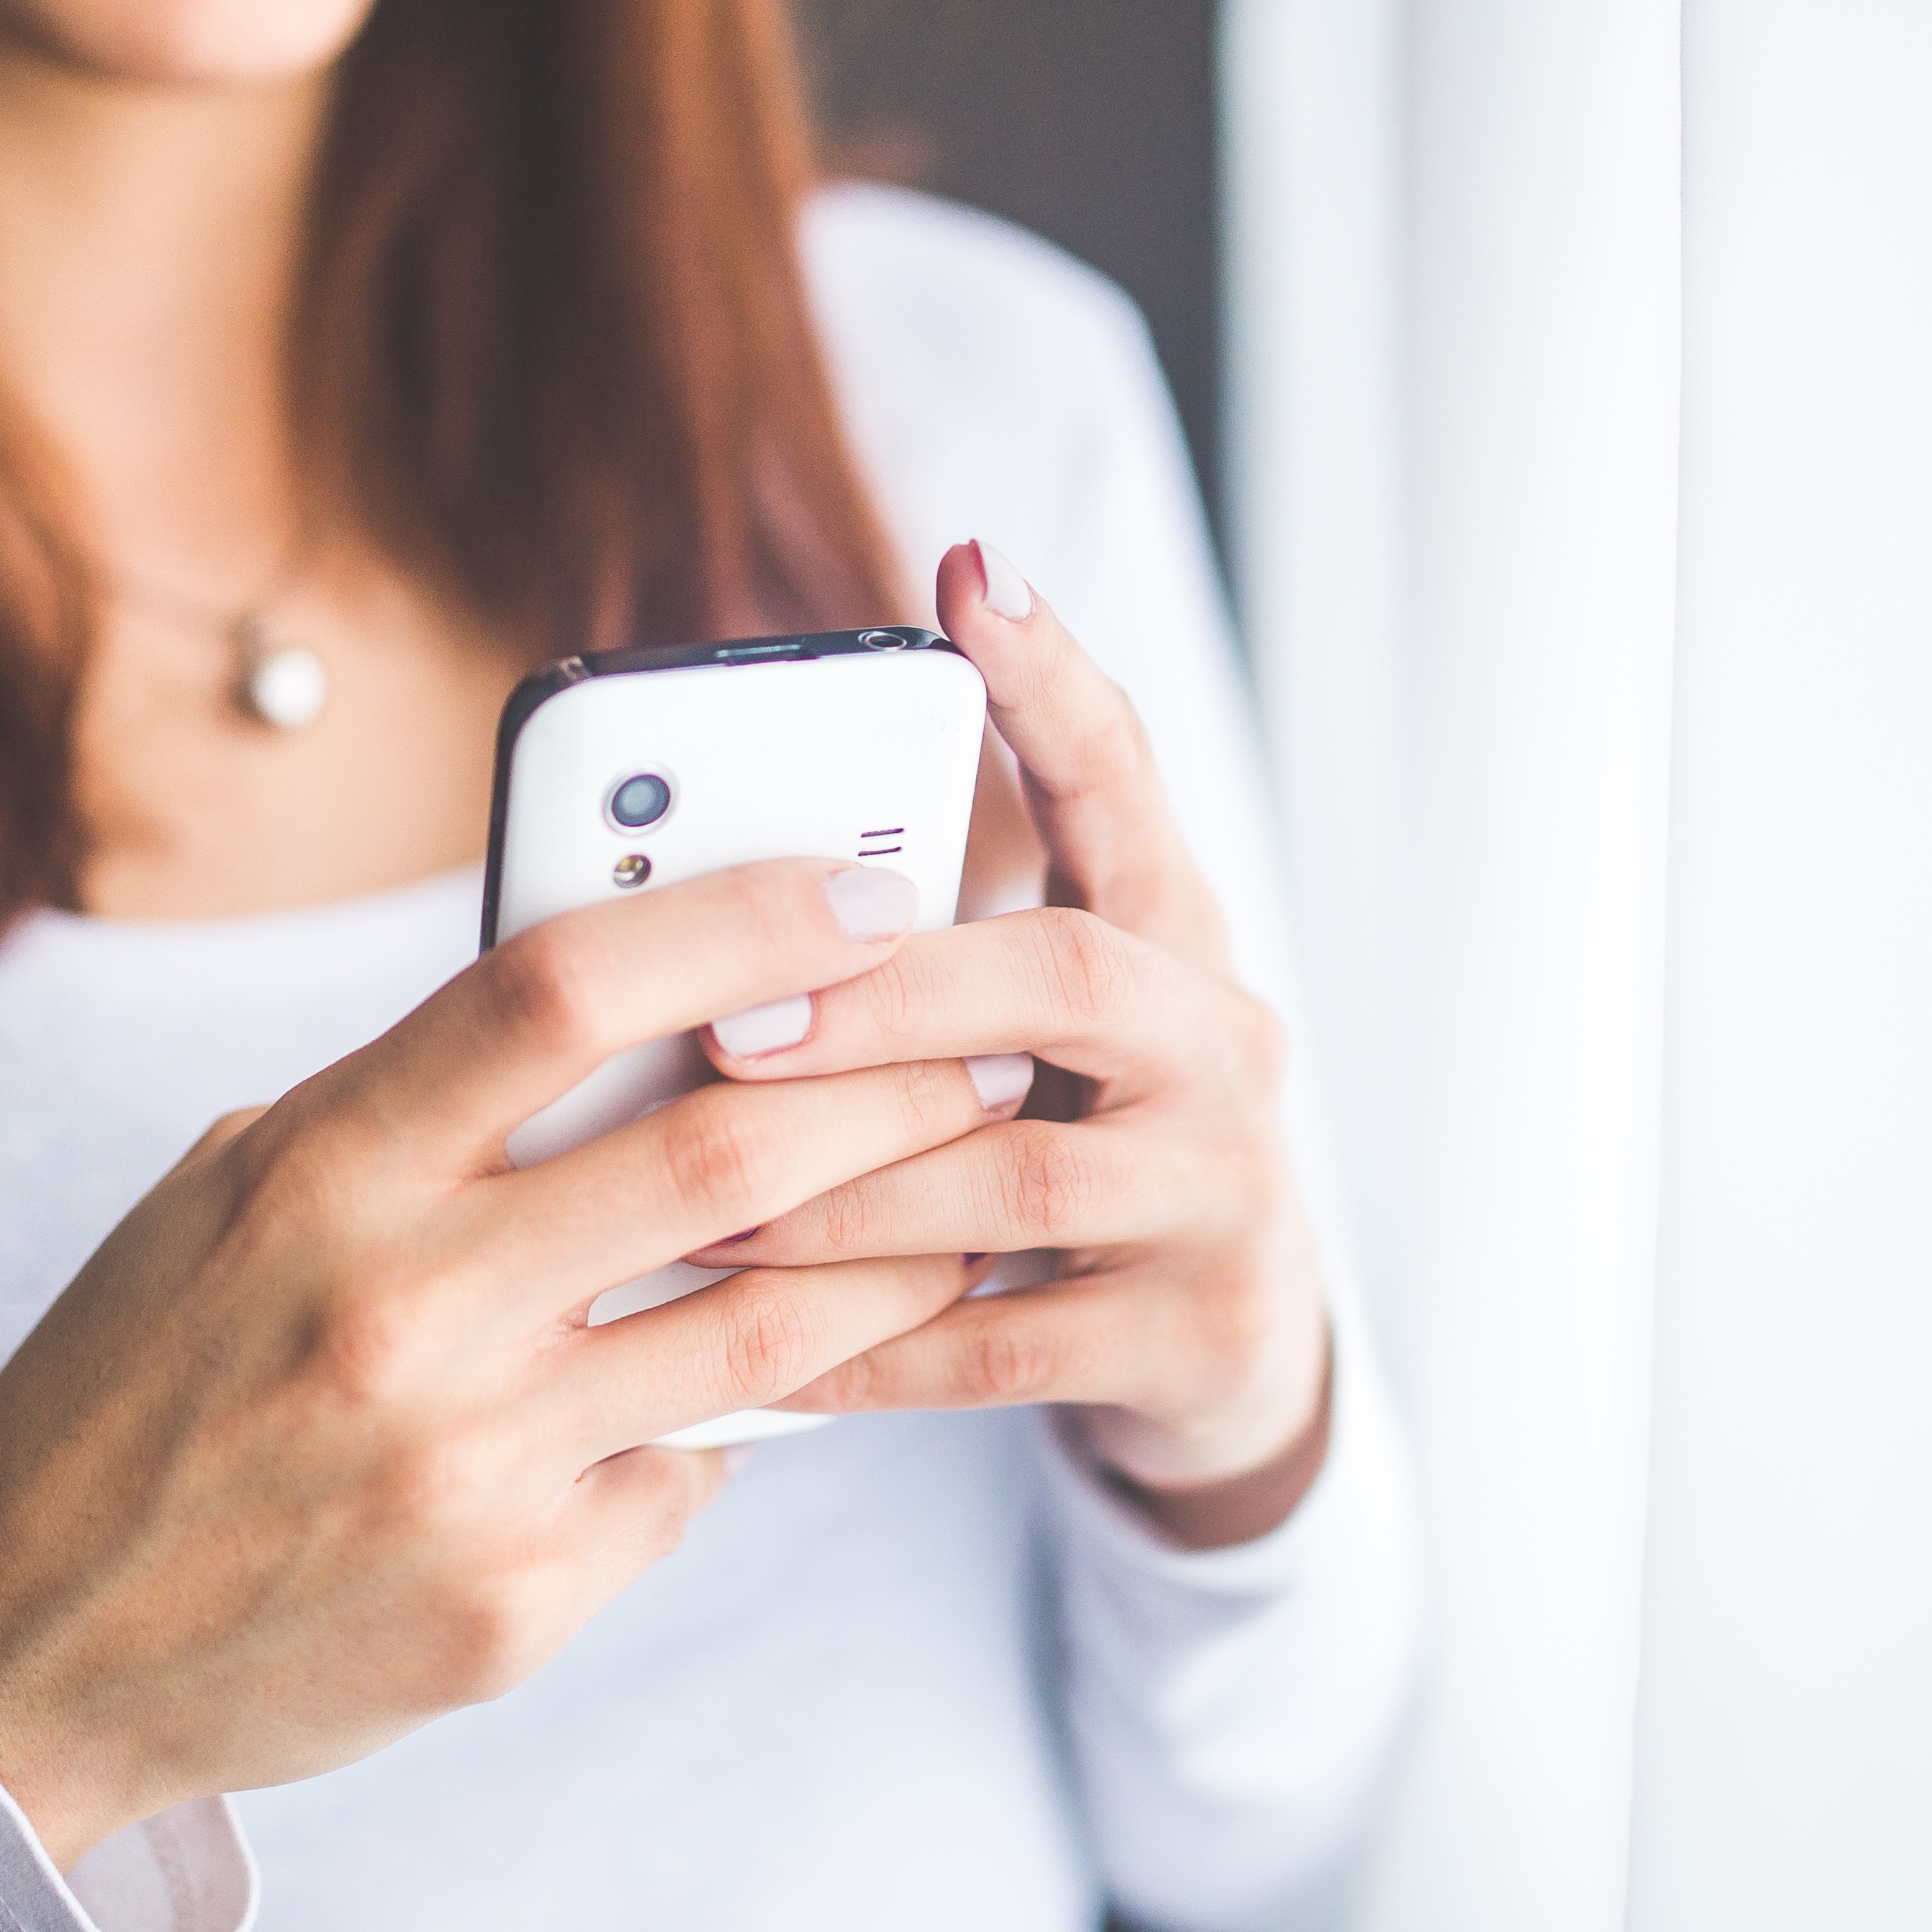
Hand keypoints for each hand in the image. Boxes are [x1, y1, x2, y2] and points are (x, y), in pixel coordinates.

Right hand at [0, 859, 1019, 1863]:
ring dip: (897, 1251)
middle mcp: (402, 1308)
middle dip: (895, 1081)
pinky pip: (691, 1477)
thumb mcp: (236, 1194)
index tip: (865, 885)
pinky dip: (746, 1421)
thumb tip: (639, 1014)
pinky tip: (788, 1383)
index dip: (738, 916)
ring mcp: (468, 1466)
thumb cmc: (146, 1379)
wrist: (26, 1649)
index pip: (562, 988)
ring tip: (973, 1195)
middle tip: (991, 1041)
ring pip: (764, 1331)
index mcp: (321, 1169)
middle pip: (719, 1151)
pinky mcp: (515, 1599)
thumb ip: (416, 1107)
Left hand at [690, 541, 1333, 1547]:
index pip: (1124, 782)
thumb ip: (929, 950)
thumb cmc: (1079, 1145)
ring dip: (847, 1193)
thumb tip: (712, 877)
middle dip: (888, 999)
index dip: (1053, 682)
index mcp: (1172, 939)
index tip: (970, 574)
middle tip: (730, 1023)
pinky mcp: (1199, 1331)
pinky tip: (764, 1357)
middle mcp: (1224, 1044)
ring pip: (1023, 1179)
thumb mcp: (1037, 1031)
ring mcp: (1226, 1191)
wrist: (1230, 1350)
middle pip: (1067, 977)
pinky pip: (1009, 1345)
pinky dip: (874, 1348)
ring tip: (701, 1203)